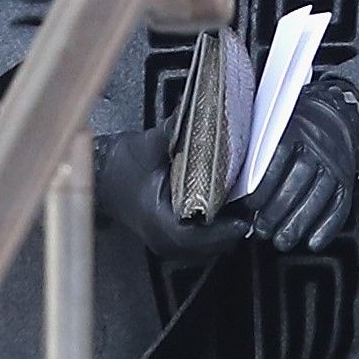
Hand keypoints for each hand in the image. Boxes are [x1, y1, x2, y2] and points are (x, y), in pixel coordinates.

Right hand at [91, 126, 248, 258]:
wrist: (105, 176)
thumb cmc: (125, 163)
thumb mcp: (148, 145)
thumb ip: (173, 131)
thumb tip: (193, 109)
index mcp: (155, 219)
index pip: (192, 237)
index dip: (220, 232)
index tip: (243, 220)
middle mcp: (162, 238)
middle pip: (208, 246)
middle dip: (232, 229)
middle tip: (254, 208)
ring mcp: (168, 244)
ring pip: (208, 248)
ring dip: (227, 231)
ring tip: (247, 209)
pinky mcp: (174, 242)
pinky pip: (203, 244)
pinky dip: (218, 231)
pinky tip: (230, 212)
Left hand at [242, 80, 358, 252]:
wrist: (334, 119)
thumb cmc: (291, 131)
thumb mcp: (271, 130)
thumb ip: (254, 153)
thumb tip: (229, 190)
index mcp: (292, 131)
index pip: (276, 160)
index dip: (261, 186)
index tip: (247, 206)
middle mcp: (318, 147)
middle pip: (298, 181)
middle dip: (278, 210)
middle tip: (262, 231)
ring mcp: (335, 165)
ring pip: (319, 196)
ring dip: (300, 222)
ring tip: (281, 241)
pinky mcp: (347, 182)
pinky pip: (340, 207)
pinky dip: (327, 227)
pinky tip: (313, 243)